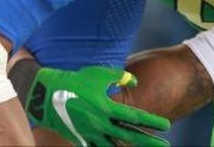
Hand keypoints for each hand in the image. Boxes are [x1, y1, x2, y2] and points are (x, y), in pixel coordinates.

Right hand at [22, 65, 169, 146]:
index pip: (136, 118)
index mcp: (107, 108)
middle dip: (149, 142)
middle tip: (165, 146)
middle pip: (130, 136)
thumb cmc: (74, 81)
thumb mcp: (99, 73)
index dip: (152, 123)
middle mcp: (101, 124)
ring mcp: (91, 134)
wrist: (46, 95)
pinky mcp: (81, 139)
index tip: (167, 127)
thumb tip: (135, 81)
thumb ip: (120, 77)